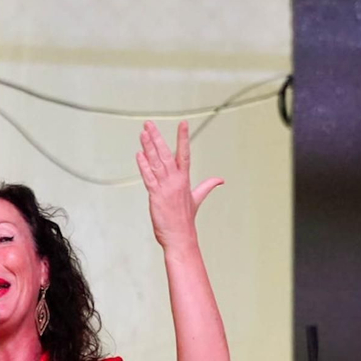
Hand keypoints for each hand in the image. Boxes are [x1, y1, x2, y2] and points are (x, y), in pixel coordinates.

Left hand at [135, 121, 221, 249]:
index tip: (183, 123)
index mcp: (185, 180)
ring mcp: (165, 188)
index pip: (184, 154)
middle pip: (166, 154)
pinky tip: (139, 154)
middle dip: (157, 137)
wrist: (180, 237)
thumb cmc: (185, 220)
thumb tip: (220, 180)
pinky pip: (149, 177)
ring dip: (148, 147)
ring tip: (143, 133)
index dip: (183, 138)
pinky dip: (144, 166)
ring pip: (156, 163)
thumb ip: (207, 186)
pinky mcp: (156, 196)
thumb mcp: (197, 199)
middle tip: (149, 123)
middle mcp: (175, 181)